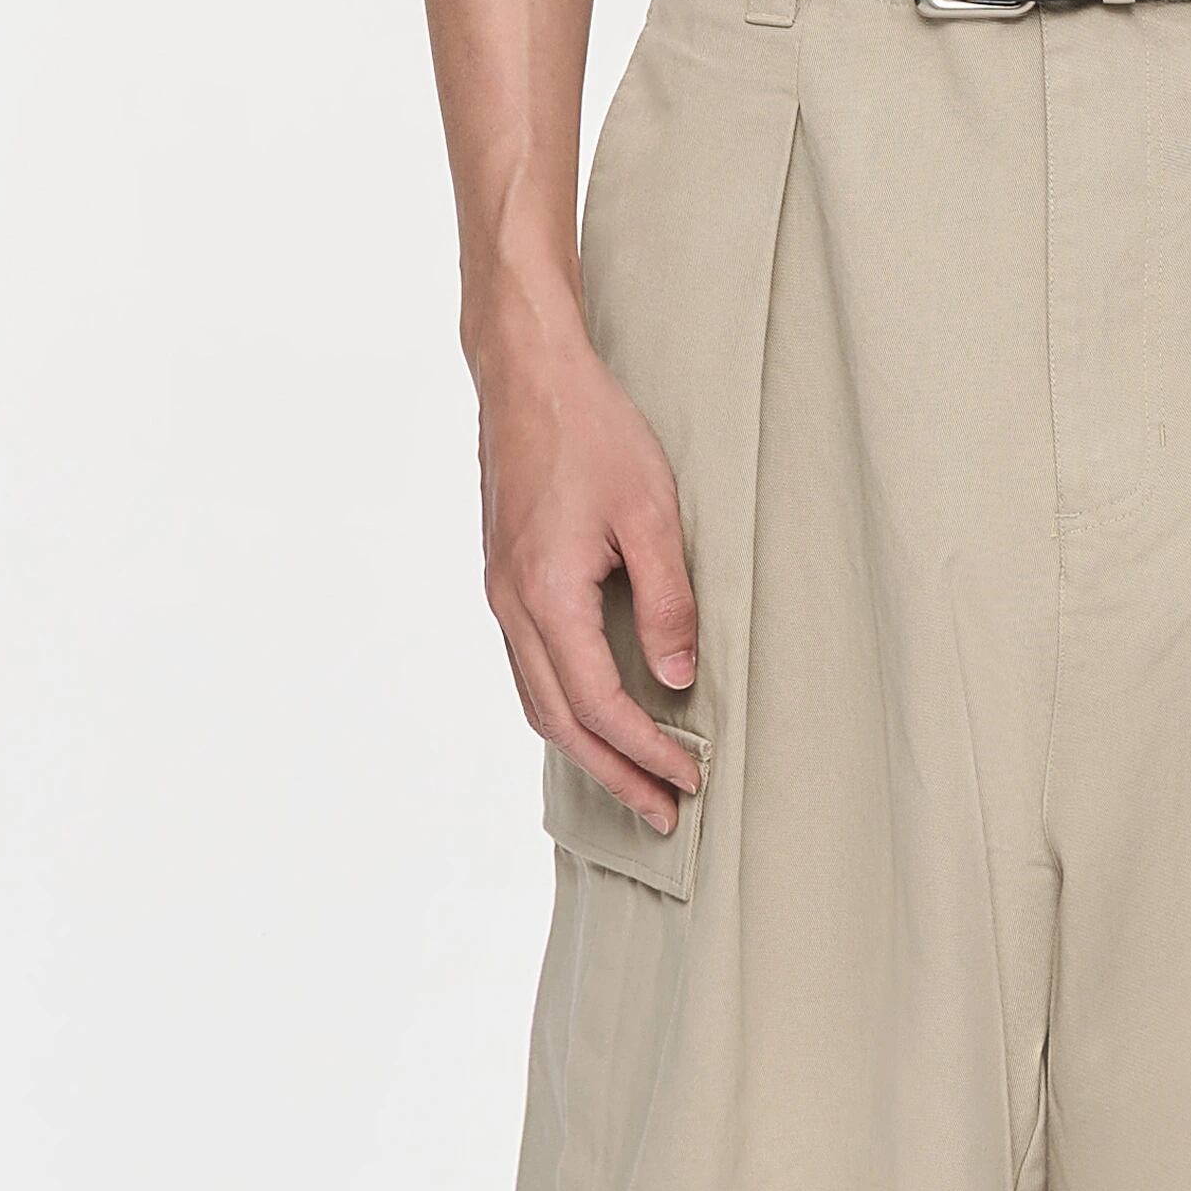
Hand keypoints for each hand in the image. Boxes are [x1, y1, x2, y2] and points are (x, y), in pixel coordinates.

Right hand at [477, 314, 704, 828]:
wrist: (527, 376)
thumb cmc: (593, 431)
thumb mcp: (652, 512)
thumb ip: (668, 600)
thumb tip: (678, 678)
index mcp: (546, 594)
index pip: (597, 704)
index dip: (645, 750)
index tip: (690, 779)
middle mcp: (512, 606)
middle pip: (559, 721)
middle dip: (614, 774)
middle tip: (664, 814)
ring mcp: (500, 595)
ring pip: (537, 701)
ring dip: (586, 749)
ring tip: (635, 782)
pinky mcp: (504, 580)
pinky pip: (529, 669)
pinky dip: (564, 709)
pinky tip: (596, 718)